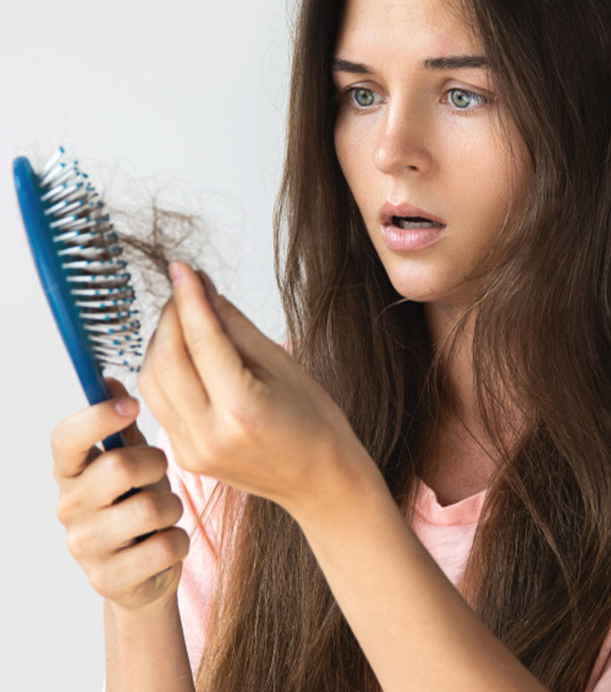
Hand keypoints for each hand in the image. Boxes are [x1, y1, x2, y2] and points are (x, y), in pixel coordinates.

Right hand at [51, 379, 189, 611]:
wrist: (142, 571)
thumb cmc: (137, 501)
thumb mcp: (132, 458)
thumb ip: (121, 424)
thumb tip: (109, 380)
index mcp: (70, 470)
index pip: (66, 438)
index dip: (98, 417)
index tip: (133, 405)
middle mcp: (68, 506)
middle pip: (120, 467)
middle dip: (156, 465)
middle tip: (160, 473)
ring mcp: (84, 546)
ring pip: (150, 508)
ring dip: (172, 506)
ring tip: (164, 512)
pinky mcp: (108, 580)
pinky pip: (165, 546)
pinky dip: (178, 541)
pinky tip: (166, 543)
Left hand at [137, 262, 376, 519]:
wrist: (319, 480)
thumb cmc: (314, 422)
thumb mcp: (283, 364)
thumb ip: (235, 326)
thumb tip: (203, 289)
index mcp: (241, 410)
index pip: (201, 341)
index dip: (188, 299)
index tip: (183, 268)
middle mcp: (208, 435)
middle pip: (165, 361)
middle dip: (170, 317)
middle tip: (187, 291)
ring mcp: (191, 450)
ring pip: (152, 381)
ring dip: (161, 342)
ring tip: (186, 321)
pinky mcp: (184, 455)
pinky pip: (158, 402)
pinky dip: (164, 370)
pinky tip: (184, 354)